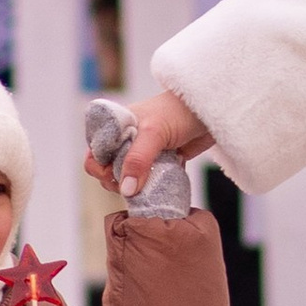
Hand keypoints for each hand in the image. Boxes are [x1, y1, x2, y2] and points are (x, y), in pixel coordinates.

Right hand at [83, 94, 197, 214]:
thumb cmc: (178, 112)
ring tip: (144, 191)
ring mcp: (143, 153)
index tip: (111, 176)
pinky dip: (149, 190)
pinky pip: (148, 182)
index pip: (94, 151)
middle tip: (130, 188)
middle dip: (115, 182)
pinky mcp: (160, 163)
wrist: (210, 112)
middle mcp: (126, 140)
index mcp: (116, 127)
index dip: (98, 167)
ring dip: (133, 188)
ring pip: (128, 178)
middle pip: (108, 169)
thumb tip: (126, 190)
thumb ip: (137, 160)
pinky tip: (155, 193)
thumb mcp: (154, 133)